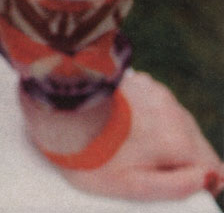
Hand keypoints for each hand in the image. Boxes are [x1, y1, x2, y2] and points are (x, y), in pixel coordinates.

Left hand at [20, 71, 223, 201]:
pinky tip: (126, 126)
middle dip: (180, 159)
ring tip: (133, 148)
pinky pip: (157, 104)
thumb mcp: (133, 186)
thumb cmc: (92, 155)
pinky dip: (150, 117)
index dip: (201, 181)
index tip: (179, 185)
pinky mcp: (139, 80)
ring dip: (165, 136)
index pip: (212, 165)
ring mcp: (155, 90)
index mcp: (176, 138)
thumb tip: (205, 181)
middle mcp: (172, 109)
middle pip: (194, 143)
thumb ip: (177, 187)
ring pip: (176, 122)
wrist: (58, 111)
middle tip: (147, 169)